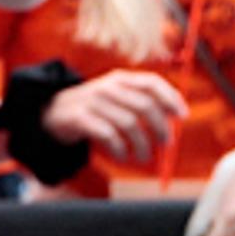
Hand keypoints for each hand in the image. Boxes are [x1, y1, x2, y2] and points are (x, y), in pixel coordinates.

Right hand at [45, 68, 187, 167]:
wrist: (51, 112)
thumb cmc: (93, 109)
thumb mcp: (116, 97)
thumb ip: (141, 103)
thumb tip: (174, 120)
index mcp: (119, 79)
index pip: (151, 82)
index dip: (171, 98)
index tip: (182, 116)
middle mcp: (107, 87)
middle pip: (145, 106)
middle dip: (160, 127)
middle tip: (165, 143)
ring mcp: (92, 101)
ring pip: (129, 124)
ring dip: (141, 144)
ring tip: (143, 156)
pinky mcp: (80, 117)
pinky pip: (109, 135)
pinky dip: (119, 149)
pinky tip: (122, 156)